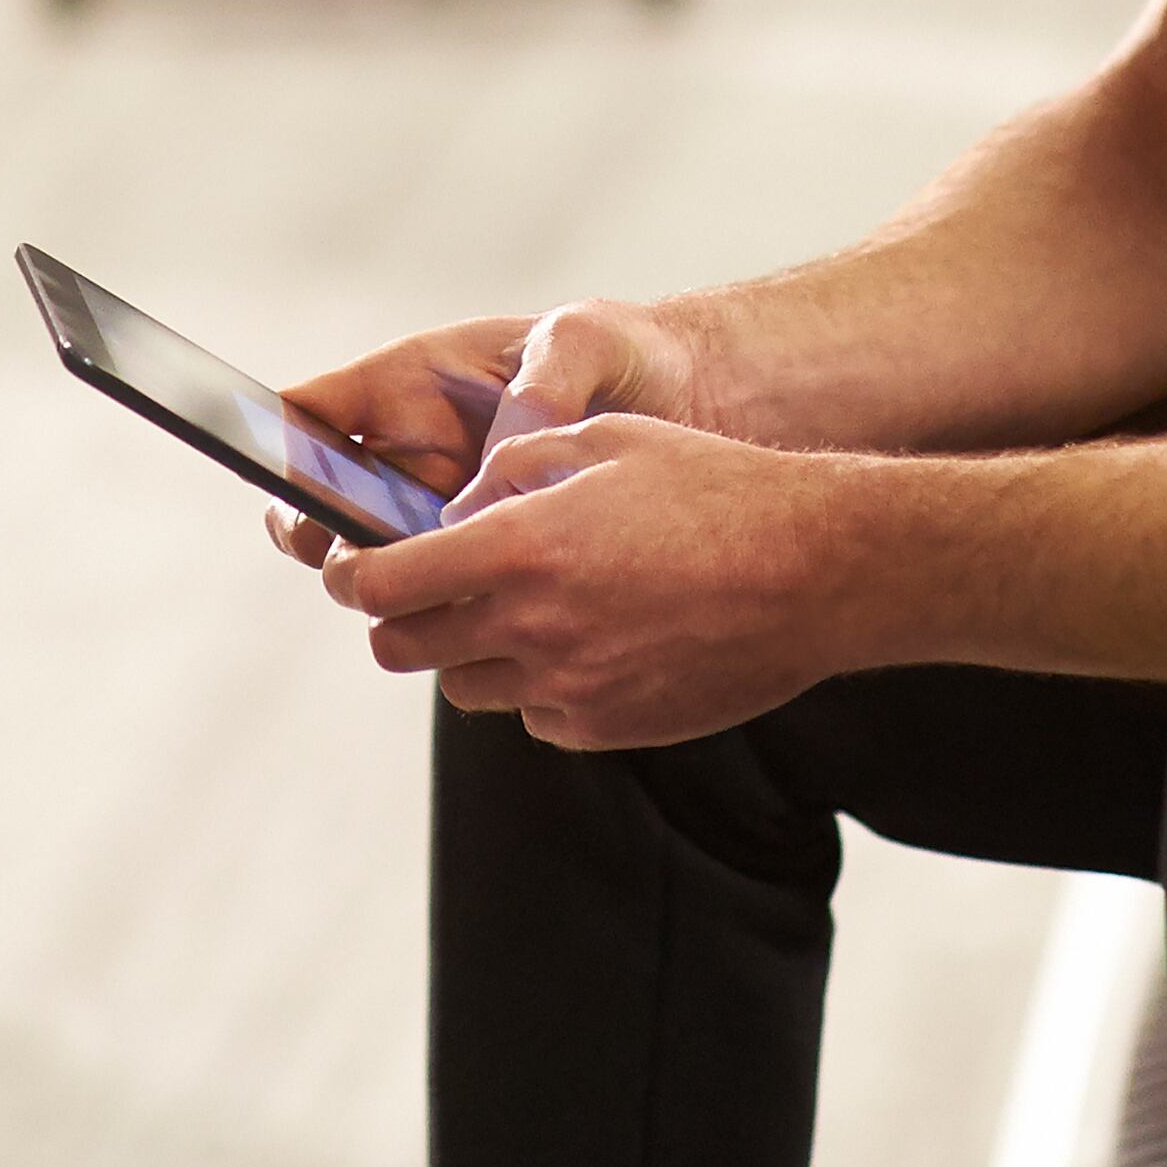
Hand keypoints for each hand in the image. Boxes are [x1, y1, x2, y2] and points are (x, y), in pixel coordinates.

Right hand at [260, 300, 708, 567]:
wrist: (692, 408)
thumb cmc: (626, 354)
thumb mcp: (586, 342)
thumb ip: (539, 388)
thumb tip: (493, 467)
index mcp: (412, 384)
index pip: (311, 413)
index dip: (280, 447)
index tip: (293, 481)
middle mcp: (411, 452)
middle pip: (320, 505)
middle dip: (324, 536)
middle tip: (367, 555)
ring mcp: (440, 511)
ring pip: (373, 561)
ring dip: (385, 582)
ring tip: (435, 586)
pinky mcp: (482, 560)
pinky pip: (438, 594)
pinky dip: (444, 611)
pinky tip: (482, 615)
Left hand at [316, 414, 878, 751]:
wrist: (814, 570)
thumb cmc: (711, 488)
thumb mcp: (600, 437)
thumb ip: (510, 470)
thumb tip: (455, 512)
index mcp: (518, 550)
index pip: (381, 587)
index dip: (351, 576)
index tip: (351, 567)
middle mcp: (532, 629)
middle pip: (403, 649)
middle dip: (395, 618)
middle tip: (421, 588)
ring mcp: (570, 689)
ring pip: (466, 688)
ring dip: (467, 651)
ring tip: (518, 607)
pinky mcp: (609, 728)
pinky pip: (535, 716)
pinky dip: (534, 685)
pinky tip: (582, 640)